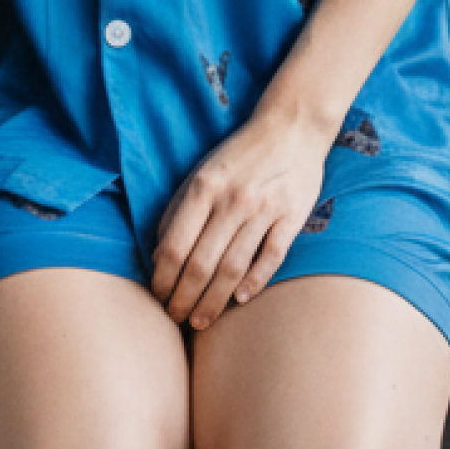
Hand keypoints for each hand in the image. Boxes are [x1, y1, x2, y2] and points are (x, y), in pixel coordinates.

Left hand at [148, 111, 329, 331]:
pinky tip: (240, 300)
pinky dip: (254, 283)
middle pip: (201, 265)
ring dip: (214, 301)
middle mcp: (232, 200)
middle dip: (184, 299)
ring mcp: (264, 209)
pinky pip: (270, 258)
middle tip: (175, 319)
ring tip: (201, 321)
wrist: (291, 127)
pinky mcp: (292, 216)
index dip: (162, 279)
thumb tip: (160, 254)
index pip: (174, 247)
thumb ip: (179, 210)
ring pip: (233, 269)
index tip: (157, 297)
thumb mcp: (200, 172)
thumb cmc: (239, 154)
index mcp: (203, 187)